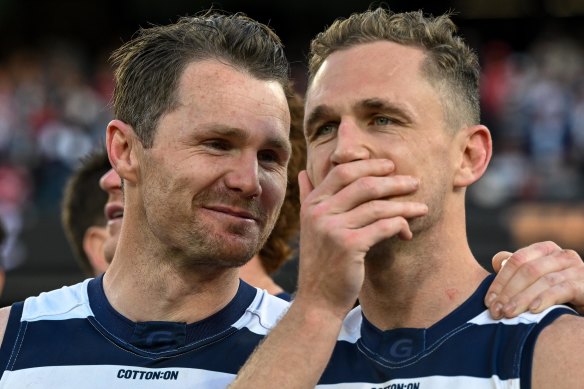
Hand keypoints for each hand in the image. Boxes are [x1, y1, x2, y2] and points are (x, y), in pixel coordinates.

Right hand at [295, 159, 427, 317]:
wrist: (318, 300)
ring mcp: (333, 228)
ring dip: (404, 205)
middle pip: (363, 184)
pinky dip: (400, 226)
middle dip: (393, 181)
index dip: (369, 165)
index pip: (343, 172)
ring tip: (421, 208)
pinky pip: (383, 227)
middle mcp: (319, 212)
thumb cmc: (321, 262)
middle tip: (413, 182)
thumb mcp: (310, 227)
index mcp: (312, 204)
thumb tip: (303, 172)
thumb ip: (308, 198)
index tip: (390, 167)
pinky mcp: (349, 245)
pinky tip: (408, 232)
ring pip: (377, 206)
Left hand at [485, 241, 583, 318]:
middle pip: (528, 270)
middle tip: (496, 311)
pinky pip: (563, 290)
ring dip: (522, 298)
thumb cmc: (559, 295)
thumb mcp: (536, 280)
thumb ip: (518, 269)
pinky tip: (532, 310)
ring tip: (508, 313)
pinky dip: (545, 299)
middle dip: (508, 292)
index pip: (516, 260)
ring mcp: (578, 269)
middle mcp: (563, 255)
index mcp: (546, 250)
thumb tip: (497, 260)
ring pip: (543, 281)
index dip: (500, 281)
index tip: (488, 301)